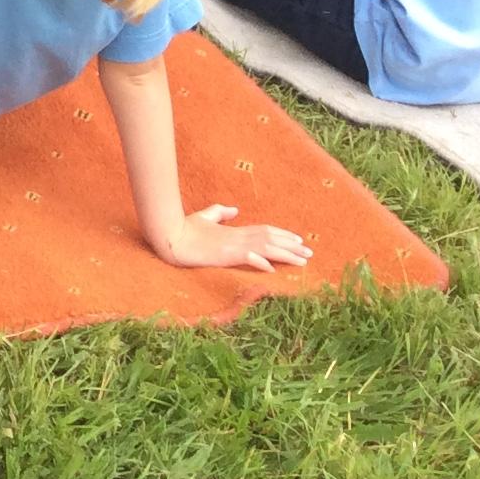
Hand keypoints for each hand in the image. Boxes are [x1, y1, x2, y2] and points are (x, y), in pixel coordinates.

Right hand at [154, 204, 311, 272]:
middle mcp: (237, 236)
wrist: (169, 236)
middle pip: (271, 239)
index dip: (283, 235)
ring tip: (303, 261)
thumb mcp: (204, 217)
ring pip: (265, 248)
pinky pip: (247, 257)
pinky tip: (272, 269)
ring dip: (286, 255)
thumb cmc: (184, 228)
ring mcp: (231, 245)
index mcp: (234, 230)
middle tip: (310, 253)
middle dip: (292, 246)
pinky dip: (261, 262)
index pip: (265, 230)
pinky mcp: (224, 254)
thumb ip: (220, 212)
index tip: (299, 241)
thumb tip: (235, 209)